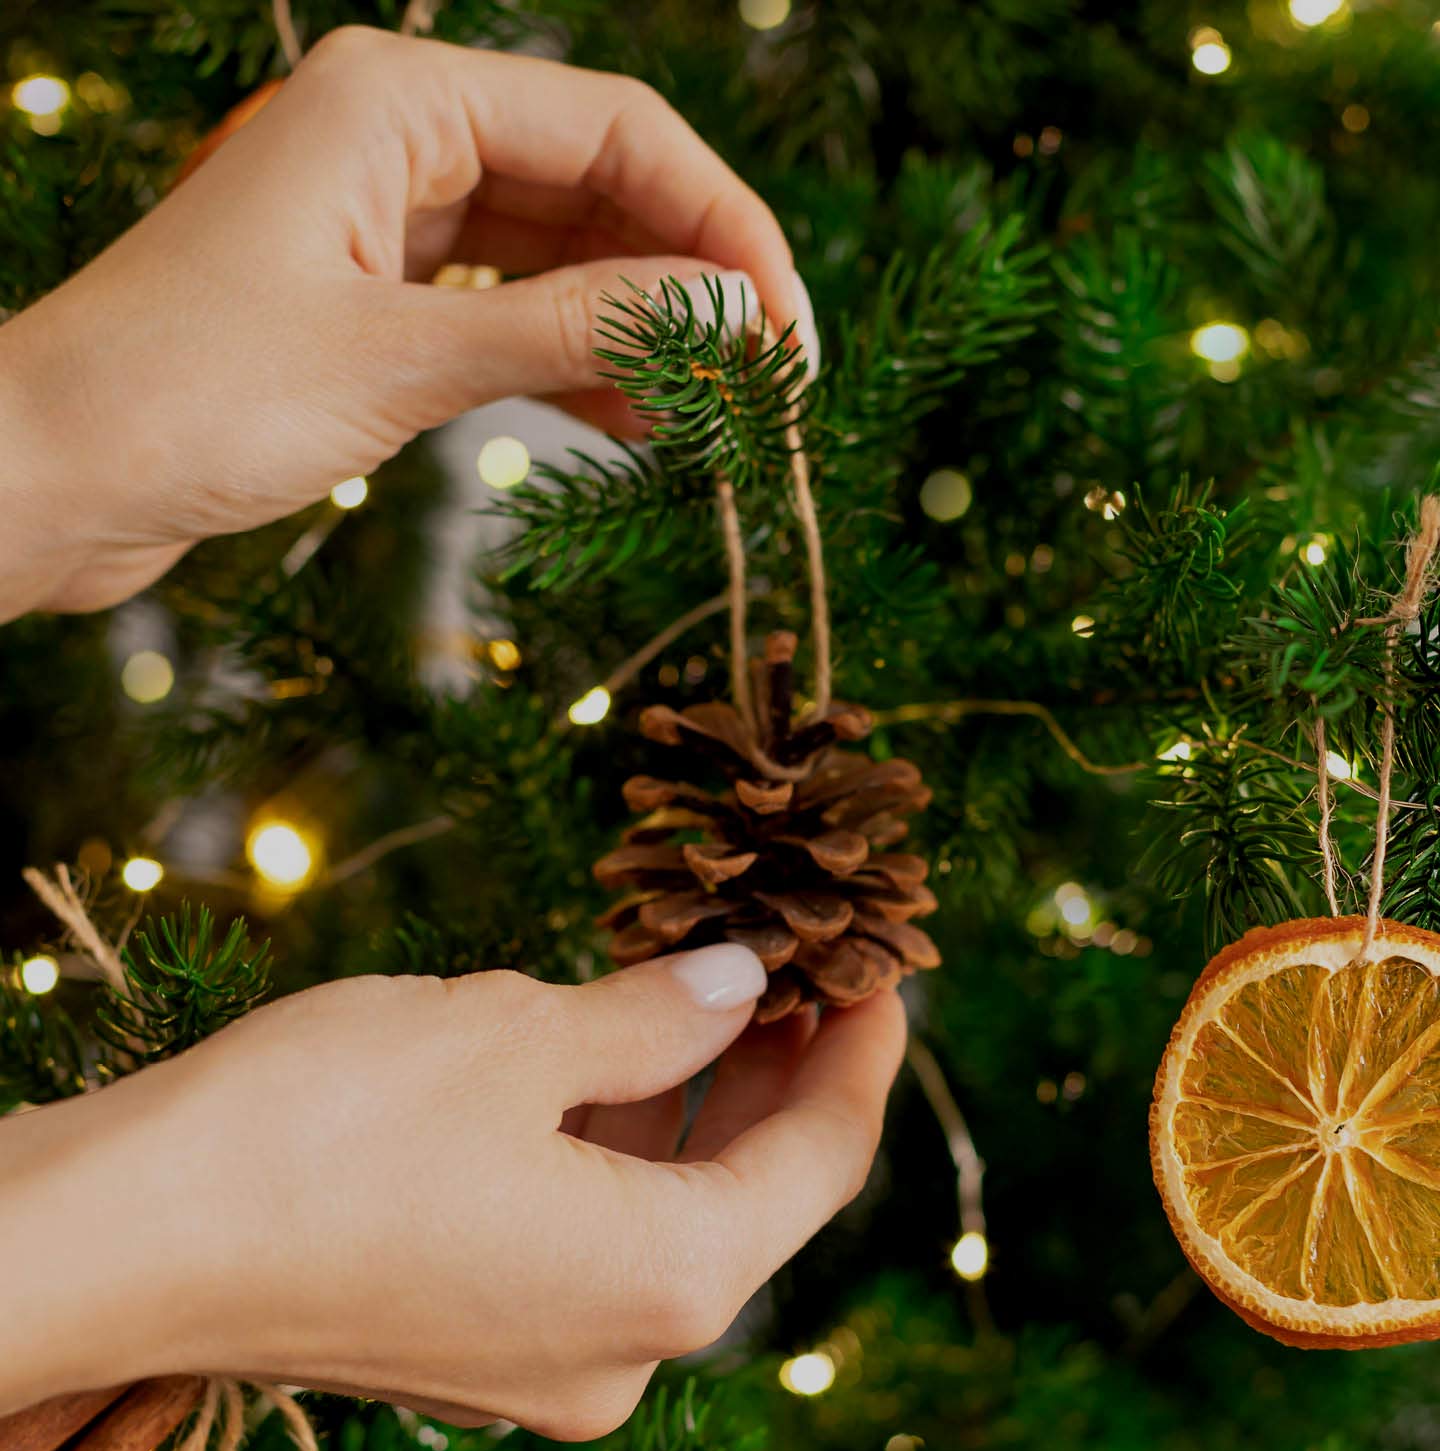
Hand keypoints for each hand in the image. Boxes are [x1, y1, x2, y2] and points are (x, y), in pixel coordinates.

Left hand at [0, 27, 816, 618]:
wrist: (56, 478)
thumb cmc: (188, 395)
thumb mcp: (405, 358)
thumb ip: (578, 328)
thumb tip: (730, 315)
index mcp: (402, 100)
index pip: (619, 132)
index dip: (722, 230)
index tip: (786, 333)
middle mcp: (403, 141)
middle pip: (601, 189)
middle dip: (691, 284)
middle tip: (770, 387)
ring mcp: (390, 223)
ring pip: (563, 258)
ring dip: (642, 333)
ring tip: (715, 419)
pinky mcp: (376, 304)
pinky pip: (512, 317)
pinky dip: (576, 367)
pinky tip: (638, 425)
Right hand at [0, 947, 903, 1436]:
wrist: (121, 1241)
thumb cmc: (328, 1130)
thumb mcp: (517, 1034)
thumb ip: (656, 1016)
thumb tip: (737, 986)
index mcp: (669, 1282)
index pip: (823, 1162)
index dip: (861, 1055)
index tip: (879, 971)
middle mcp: (621, 1352)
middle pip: (744, 1194)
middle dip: (770, 1074)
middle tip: (790, 958)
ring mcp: (538, 1367)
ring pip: (654, 1213)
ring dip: (680, 1105)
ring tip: (696, 983)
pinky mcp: (463, 1351)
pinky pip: (578, 1239)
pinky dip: (603, 1151)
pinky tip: (594, 1056)